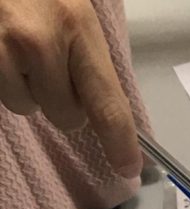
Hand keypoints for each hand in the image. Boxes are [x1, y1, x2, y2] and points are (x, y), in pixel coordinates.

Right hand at [0, 0, 141, 177]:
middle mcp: (42, 40)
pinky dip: (5, 79)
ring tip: (19, 49)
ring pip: (28, 106)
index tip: (129, 166)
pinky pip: (3, 95)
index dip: (120, 141)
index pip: (107, 102)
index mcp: (78, 26)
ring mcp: (6, 48)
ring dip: (27, 88)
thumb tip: (111, 115)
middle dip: (61, 100)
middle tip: (49, 62)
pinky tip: (3, 47)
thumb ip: (88, 58)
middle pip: (67, 115)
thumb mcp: (72, 10)